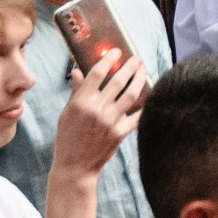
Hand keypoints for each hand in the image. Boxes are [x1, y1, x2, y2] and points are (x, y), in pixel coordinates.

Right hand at [52, 45, 146, 178]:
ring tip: (144, 71)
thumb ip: (76, 91)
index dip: (108, 59)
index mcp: (81, 102)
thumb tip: (77, 71)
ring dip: (139, 79)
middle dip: (130, 66)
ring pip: (131, 94)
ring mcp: (110, 121)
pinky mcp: (120, 133)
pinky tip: (150, 94)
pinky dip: (145, 105)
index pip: (97, 73)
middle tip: (137, 58)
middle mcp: (97, 109)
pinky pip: (137, 115)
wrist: (75, 166)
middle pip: (118, 81)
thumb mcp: (67, 113)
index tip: (117, 50)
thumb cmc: (68, 138)